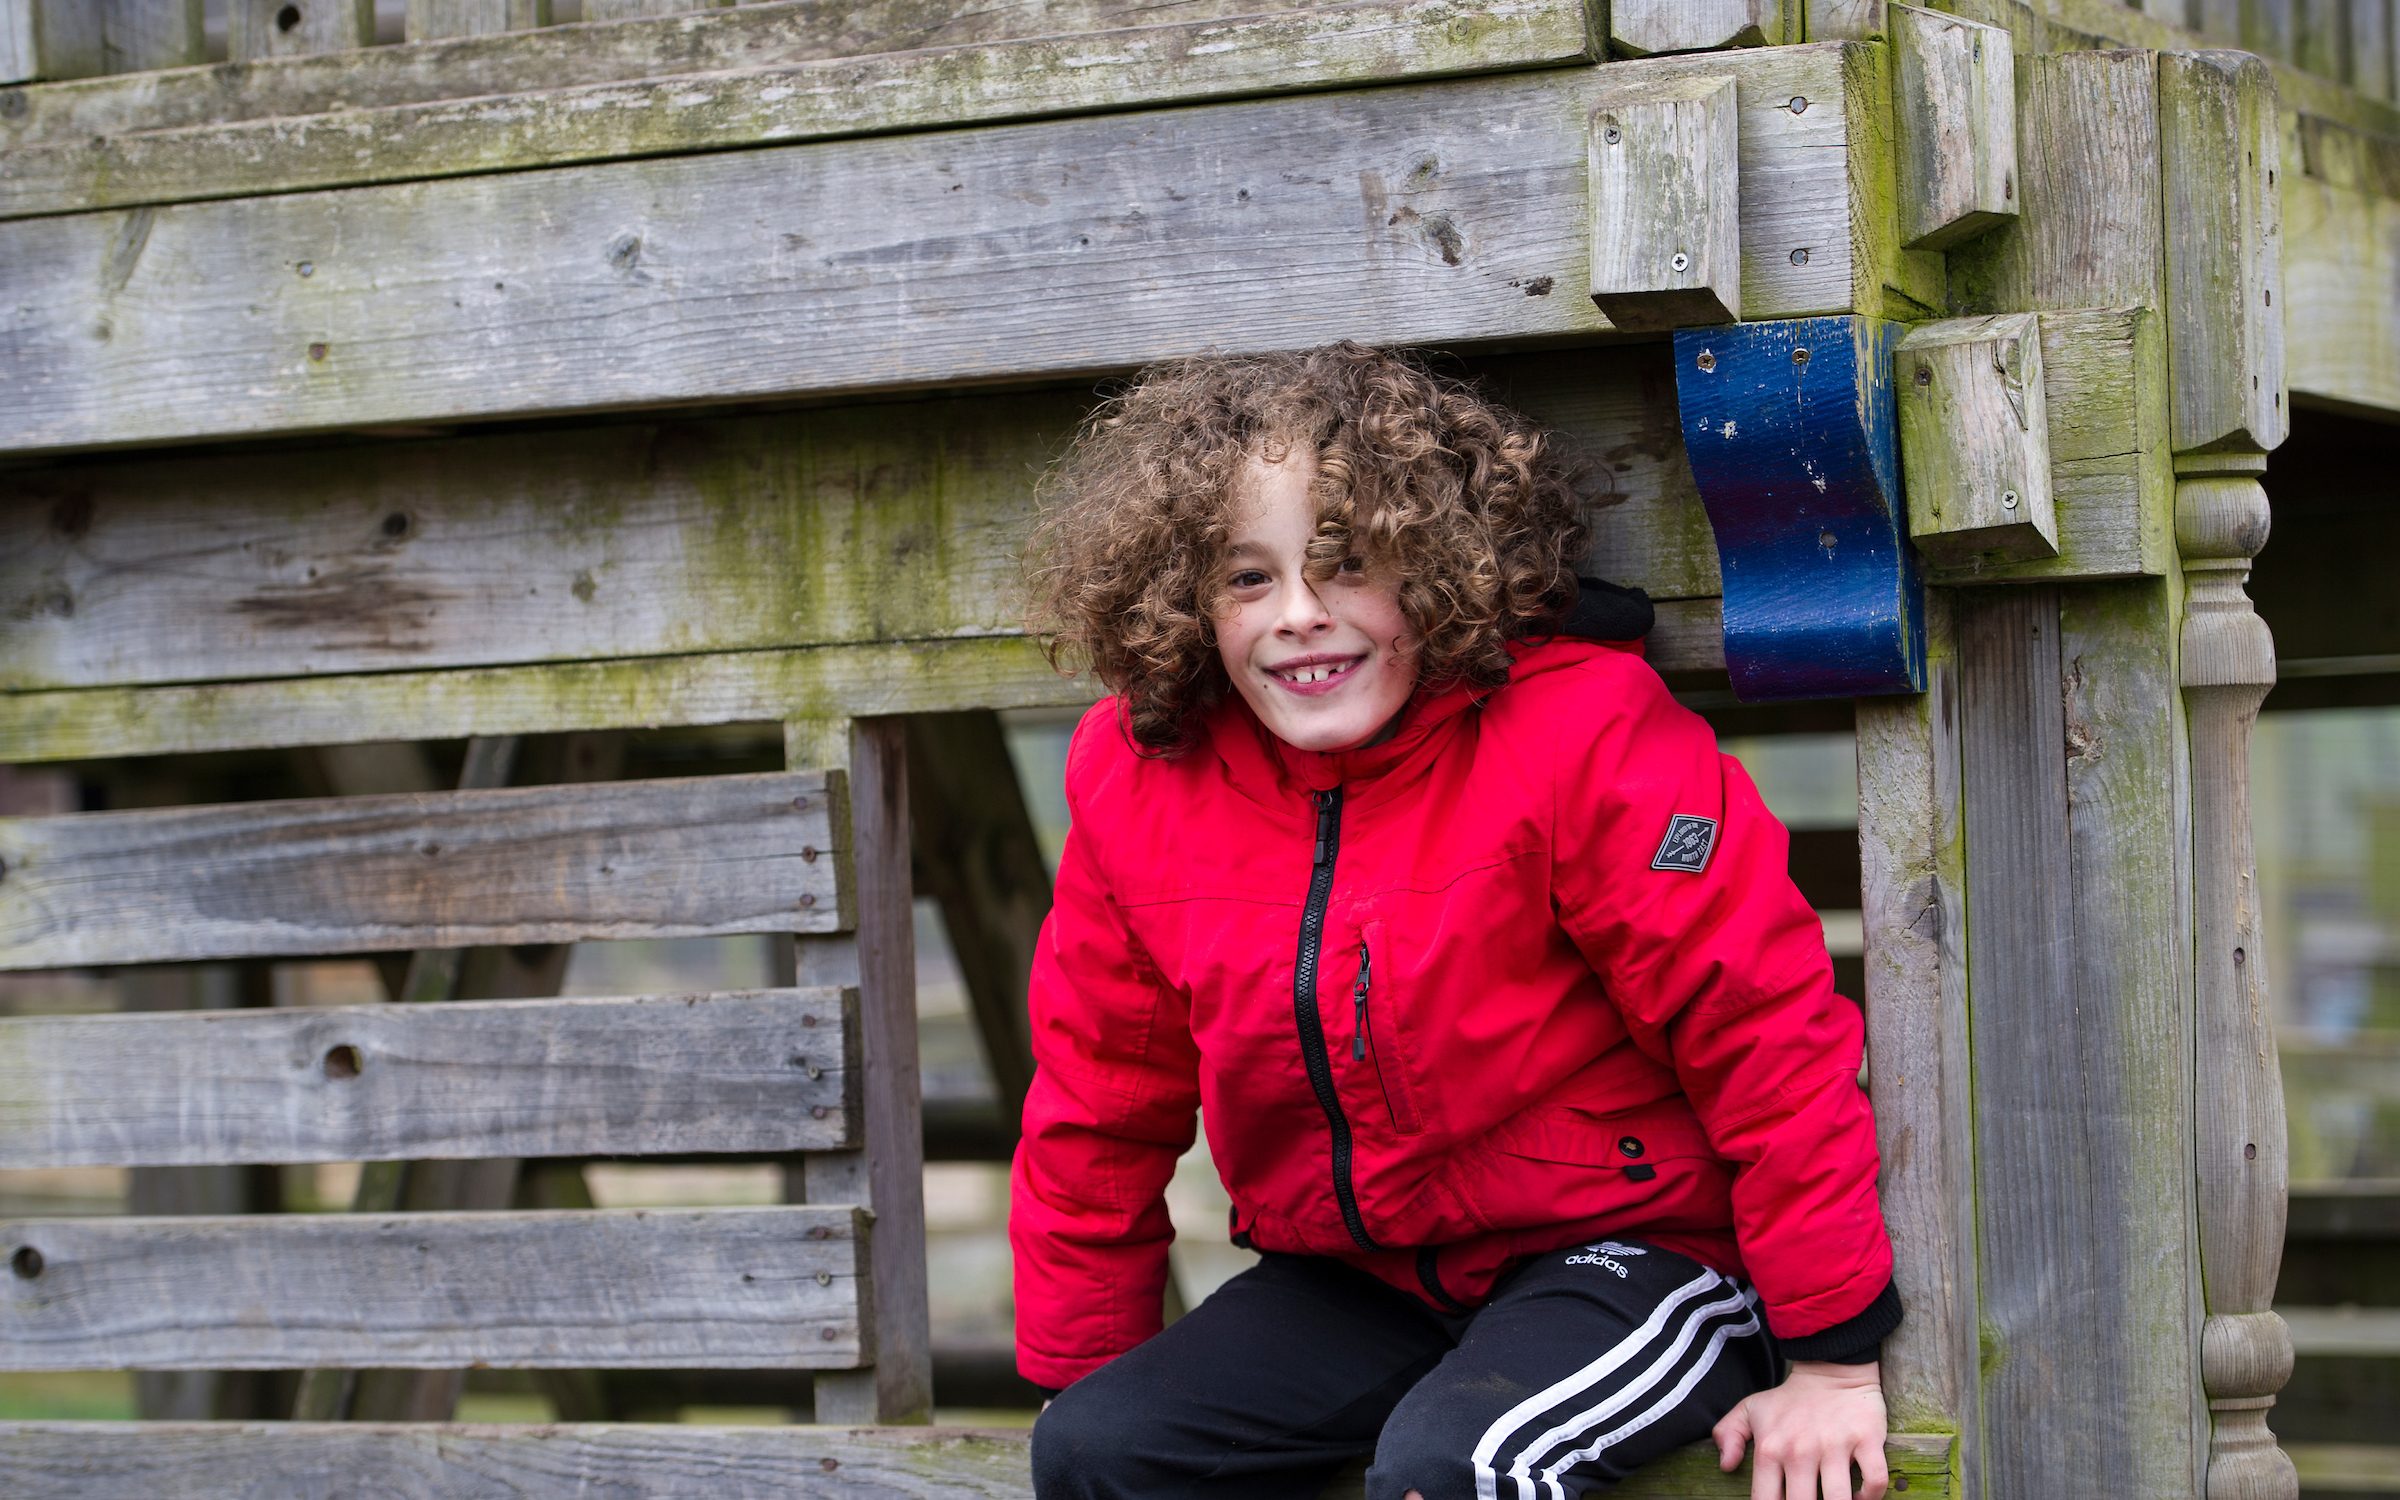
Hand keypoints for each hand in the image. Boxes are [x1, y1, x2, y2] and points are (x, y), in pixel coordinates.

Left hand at [1711, 1359, 1887, 1499]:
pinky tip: (1860, 1497)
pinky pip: (1875, 1480)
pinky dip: (1871, 1496)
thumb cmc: (1788, 1399)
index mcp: (1770, 1449)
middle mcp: (1800, 1450)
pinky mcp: (1866, 1439)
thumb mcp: (1750, 1409)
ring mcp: (1834, 1446)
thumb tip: (1726, 1466)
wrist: (1829, 1368)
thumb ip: (1728, 1434)